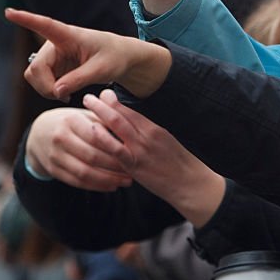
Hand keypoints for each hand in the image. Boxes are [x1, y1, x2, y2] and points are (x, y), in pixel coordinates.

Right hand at [5, 7, 170, 100]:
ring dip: (46, 90)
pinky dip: (49, 92)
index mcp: (69, 35)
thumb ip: (79, 80)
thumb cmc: (113, 57)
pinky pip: (40, 82)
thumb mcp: (102, 70)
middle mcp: (55, 43)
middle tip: (64, 97)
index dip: (26, 19)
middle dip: (46, 86)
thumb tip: (56, 92)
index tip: (8, 12)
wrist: (118, 59)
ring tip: (67, 94)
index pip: (45, 25)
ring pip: (34, 76)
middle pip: (36, 67)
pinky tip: (65, 93)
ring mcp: (51, 56)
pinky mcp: (52, 67)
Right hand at [25, 107, 131, 190]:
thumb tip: (129, 132)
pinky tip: (111, 186)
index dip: (115, 148)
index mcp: (71, 121)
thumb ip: (105, 121)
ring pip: (85, 172)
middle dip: (115, 166)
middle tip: (133, 171)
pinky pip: (77, 182)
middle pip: (92, 156)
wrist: (39, 132)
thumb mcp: (85, 114)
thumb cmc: (71, 121)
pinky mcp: (53, 170)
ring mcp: (54, 156)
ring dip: (108, 180)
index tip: (133, 154)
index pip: (96, 137)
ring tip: (126, 181)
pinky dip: (96, 186)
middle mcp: (60, 138)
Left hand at [81, 89, 225, 225]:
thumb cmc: (180, 166)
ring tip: (87, 105)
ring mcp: (141, 149)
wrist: (191, 184)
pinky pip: (117, 149)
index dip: (115, 102)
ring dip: (101, 112)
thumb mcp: (166, 145)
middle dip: (105, 102)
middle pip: (123, 113)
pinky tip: (93, 130)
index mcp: (155, 129)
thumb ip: (150, 137)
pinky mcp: (136, 165)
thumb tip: (135, 132)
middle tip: (90, 95)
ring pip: (118, 125)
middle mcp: (148, 135)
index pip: (131, 111)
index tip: (104, 94)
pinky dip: (104, 137)